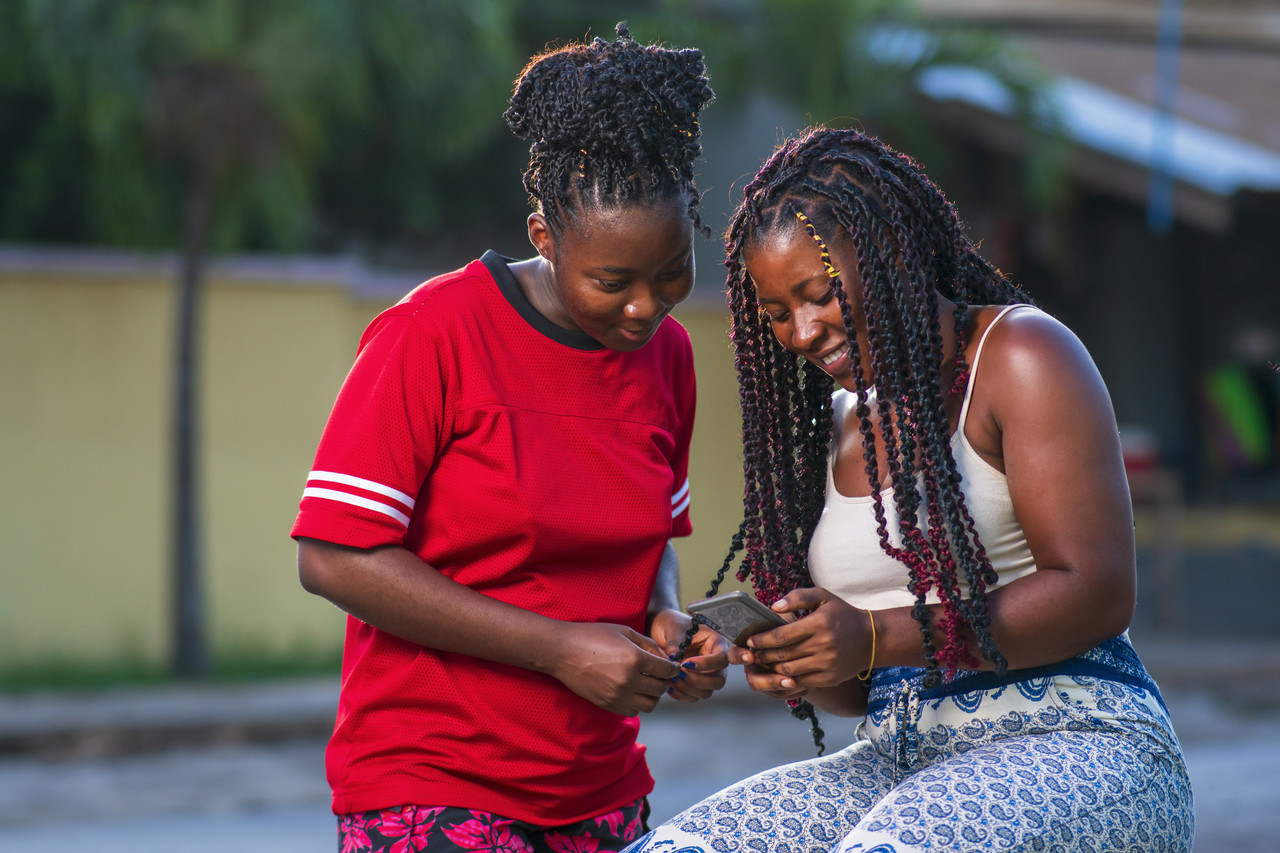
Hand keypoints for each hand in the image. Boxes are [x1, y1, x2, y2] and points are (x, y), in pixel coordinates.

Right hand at [549, 622, 681, 715]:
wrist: (563, 651)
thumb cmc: (592, 636)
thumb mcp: (624, 632)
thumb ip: (647, 644)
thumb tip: (664, 658)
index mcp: (635, 658)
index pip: (667, 670)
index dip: (673, 668)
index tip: (671, 667)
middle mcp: (629, 680)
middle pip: (660, 689)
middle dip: (664, 681)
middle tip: (659, 675)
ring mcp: (617, 695)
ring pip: (649, 705)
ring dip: (652, 695)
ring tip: (645, 684)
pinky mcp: (608, 704)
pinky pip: (633, 711)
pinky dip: (637, 703)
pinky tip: (632, 691)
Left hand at [649, 609, 728, 701]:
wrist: (662, 632)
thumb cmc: (672, 625)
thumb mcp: (674, 628)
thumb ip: (675, 642)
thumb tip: (674, 657)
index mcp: (716, 644)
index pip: (721, 659)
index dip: (706, 664)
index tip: (686, 662)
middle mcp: (714, 662)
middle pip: (719, 681)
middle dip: (698, 681)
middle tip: (679, 673)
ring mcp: (706, 675)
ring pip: (706, 692)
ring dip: (688, 689)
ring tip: (672, 678)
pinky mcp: (694, 685)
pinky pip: (693, 697)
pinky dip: (681, 694)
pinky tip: (669, 685)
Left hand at [728, 587, 870, 697]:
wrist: (870, 639)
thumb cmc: (842, 615)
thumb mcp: (823, 597)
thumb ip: (798, 597)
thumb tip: (774, 607)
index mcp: (819, 623)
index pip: (782, 635)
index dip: (762, 639)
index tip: (750, 639)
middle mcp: (823, 645)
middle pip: (782, 654)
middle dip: (762, 655)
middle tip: (751, 653)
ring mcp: (827, 664)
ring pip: (789, 670)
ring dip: (771, 668)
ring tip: (762, 662)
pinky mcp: (829, 678)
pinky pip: (801, 681)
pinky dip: (786, 679)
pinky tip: (778, 672)